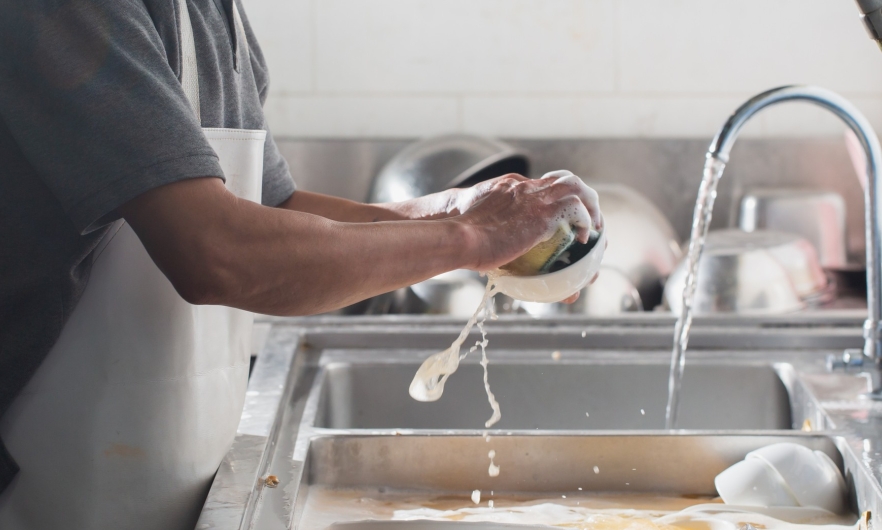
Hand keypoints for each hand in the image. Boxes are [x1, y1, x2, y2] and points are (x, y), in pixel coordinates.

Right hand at [454, 170, 602, 271]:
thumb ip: (489, 233)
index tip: (564, 215)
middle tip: (590, 219)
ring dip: (591, 206)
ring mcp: (534, 198)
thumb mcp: (476, 227)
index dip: (558, 198)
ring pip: (577, 187)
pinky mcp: (542, 214)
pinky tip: (583, 239)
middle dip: (583, 197)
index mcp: (510, 187)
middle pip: (565, 180)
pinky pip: (576, 210)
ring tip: (595, 228)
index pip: (542, 184)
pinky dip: (586, 222)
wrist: (459, 236)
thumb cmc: (461, 239)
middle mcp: (525, 187)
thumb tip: (488, 256)